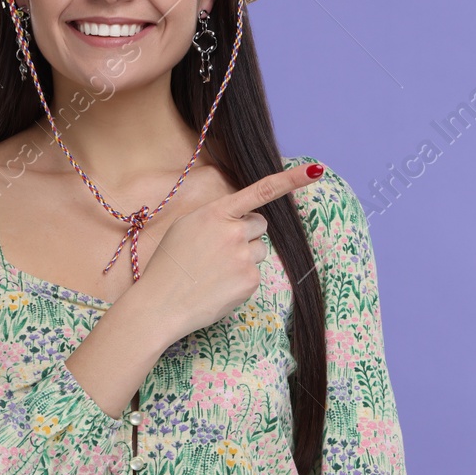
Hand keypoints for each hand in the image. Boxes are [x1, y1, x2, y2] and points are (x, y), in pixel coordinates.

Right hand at [137, 161, 325, 342]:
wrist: (159, 304)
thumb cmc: (169, 264)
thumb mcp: (186, 226)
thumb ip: (216, 215)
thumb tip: (240, 216)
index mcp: (216, 212)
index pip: (261, 191)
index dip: (291, 179)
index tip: (315, 169)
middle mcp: (234, 231)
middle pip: (260, 224)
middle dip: (246, 233)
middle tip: (219, 250)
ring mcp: (244, 257)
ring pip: (258, 250)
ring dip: (243, 257)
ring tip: (214, 271)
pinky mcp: (250, 282)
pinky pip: (254, 274)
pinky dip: (240, 279)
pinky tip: (218, 285)